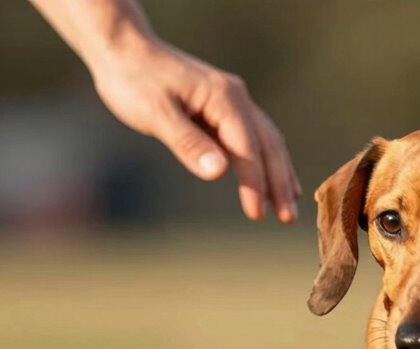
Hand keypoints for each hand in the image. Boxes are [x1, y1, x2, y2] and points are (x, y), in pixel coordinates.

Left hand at [90, 38, 299, 222]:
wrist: (121, 48)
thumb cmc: (133, 79)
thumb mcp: (155, 113)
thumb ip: (188, 143)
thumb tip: (219, 173)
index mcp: (224, 99)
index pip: (247, 148)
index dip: (254, 183)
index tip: (256, 215)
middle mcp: (236, 99)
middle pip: (268, 145)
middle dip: (279, 183)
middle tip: (287, 218)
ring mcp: (232, 102)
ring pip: (266, 141)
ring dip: (279, 174)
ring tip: (288, 204)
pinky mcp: (222, 109)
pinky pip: (253, 138)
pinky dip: (265, 161)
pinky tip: (270, 178)